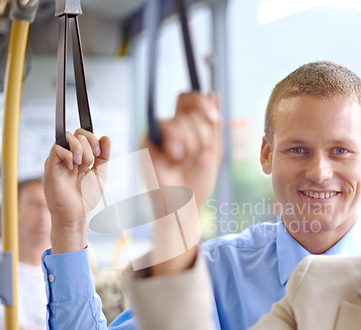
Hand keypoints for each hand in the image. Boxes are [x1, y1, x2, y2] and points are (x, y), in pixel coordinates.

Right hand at [43, 129, 110, 252]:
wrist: (76, 214)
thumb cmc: (85, 197)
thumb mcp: (100, 174)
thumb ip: (104, 156)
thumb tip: (106, 137)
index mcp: (79, 157)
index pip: (83, 135)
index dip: (93, 138)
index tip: (98, 152)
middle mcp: (68, 156)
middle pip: (77, 134)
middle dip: (89, 146)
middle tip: (89, 164)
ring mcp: (59, 160)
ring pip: (68, 138)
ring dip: (80, 150)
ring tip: (82, 167)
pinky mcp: (50, 166)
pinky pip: (57, 148)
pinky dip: (68, 155)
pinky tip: (72, 168)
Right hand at [141, 93, 220, 210]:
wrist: (184, 204)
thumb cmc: (196, 182)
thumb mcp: (212, 149)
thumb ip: (213, 123)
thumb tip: (213, 94)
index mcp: (183, 126)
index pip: (190, 98)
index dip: (203, 103)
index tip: (213, 117)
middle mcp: (169, 127)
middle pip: (188, 103)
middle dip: (202, 130)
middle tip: (197, 153)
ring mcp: (157, 133)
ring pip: (182, 119)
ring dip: (193, 144)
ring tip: (185, 162)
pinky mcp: (147, 141)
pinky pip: (168, 128)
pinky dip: (179, 145)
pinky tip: (175, 160)